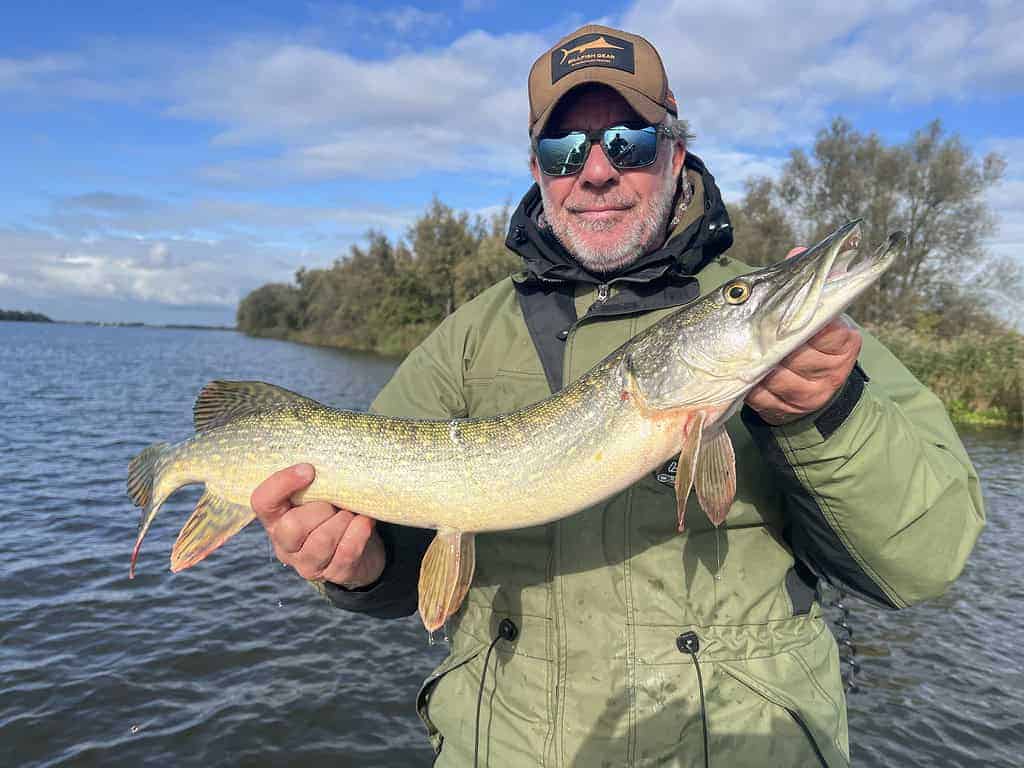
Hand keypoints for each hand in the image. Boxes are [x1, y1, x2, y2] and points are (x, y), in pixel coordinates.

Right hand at [251, 464, 385, 587]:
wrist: (362, 547)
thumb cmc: (335, 511)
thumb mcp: (320, 495)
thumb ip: (317, 482)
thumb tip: (332, 461)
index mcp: (276, 518)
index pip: (262, 501)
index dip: (281, 483)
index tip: (309, 469)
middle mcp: (285, 544)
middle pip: (292, 527)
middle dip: (321, 509)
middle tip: (336, 502)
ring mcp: (308, 564)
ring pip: (321, 542)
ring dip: (342, 521)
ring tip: (351, 512)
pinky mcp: (334, 574)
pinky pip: (346, 553)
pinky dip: (359, 533)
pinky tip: (365, 522)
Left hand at [744, 247, 862, 425]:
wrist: (813, 394)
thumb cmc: (810, 342)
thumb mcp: (813, 314)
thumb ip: (804, 284)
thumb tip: (798, 251)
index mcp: (843, 341)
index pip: (825, 329)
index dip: (799, 320)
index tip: (778, 312)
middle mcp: (832, 369)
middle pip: (796, 353)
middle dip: (772, 343)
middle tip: (751, 330)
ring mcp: (812, 393)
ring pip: (776, 375)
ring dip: (756, 364)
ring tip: (743, 351)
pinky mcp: (788, 410)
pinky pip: (762, 396)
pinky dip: (749, 384)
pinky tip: (742, 374)